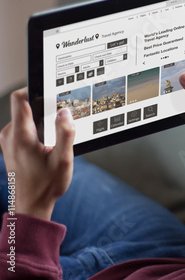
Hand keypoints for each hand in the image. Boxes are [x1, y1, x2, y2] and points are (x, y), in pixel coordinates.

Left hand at [0, 88, 74, 220]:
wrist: (30, 206)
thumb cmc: (45, 186)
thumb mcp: (63, 159)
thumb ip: (65, 133)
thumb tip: (65, 112)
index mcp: (21, 135)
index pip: (19, 98)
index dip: (34, 89)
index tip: (51, 92)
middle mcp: (10, 135)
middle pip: (25, 107)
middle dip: (45, 109)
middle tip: (61, 120)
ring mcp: (8, 141)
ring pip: (26, 118)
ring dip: (42, 122)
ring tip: (55, 138)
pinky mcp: (11, 146)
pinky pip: (24, 128)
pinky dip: (37, 130)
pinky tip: (49, 145)